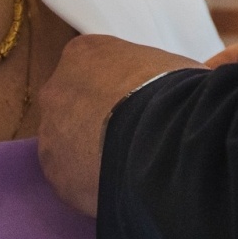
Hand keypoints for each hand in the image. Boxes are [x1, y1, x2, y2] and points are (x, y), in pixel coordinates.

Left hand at [37, 33, 200, 215]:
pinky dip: (91, 184)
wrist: (159, 139)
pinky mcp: (55, 173)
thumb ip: (159, 74)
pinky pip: (72, 180)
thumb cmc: (171, 96)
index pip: (93, 69)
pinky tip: (119, 184)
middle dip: (97, 121)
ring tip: (128, 165)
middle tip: (130, 137)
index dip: (117, 89)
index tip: (136, 105)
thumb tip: (187, 85)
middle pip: (74, 105)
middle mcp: (56, 88)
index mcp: (84, 53)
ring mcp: (50, 132)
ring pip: (68, 144)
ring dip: (91, 154)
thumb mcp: (173, 67)